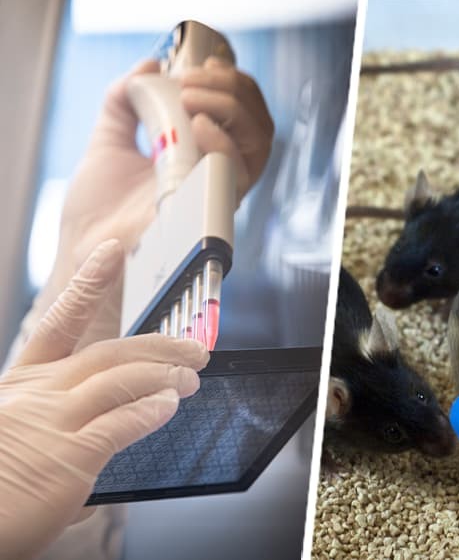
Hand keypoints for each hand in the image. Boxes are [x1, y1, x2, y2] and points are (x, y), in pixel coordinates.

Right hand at [0, 239, 208, 559]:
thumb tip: (97, 449)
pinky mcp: (71, 455)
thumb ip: (58, 431)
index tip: (112, 251)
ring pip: (124, 380)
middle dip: (159, 345)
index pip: (59, 323)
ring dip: (167, 376)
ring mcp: (54, 421)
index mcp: (20, 384)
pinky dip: (153, 410)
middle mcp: (38, 395)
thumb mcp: (15, 440)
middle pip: (109, 352)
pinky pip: (124, 422)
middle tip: (193, 348)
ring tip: (192, 378)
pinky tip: (170, 406)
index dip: (88, 283)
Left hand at [32, 57, 273, 346]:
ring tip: (190, 96)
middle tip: (192, 78)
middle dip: (235, 89)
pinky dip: (224, 143)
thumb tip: (148, 67)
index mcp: (205, 156)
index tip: (202, 64)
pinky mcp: (211, 211)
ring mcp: (218, 193)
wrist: (86, 245)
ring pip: (260, 145)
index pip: (245, 115)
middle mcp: (220, 175)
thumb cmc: (99, 208)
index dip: (235, 85)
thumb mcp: (109, 139)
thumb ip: (124, 101)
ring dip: (232, 109)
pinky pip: (238, 175)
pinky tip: (198, 125)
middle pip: (260, 125)